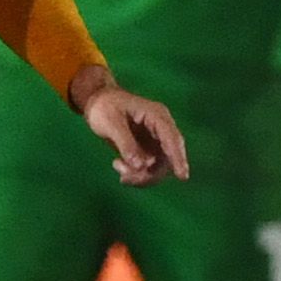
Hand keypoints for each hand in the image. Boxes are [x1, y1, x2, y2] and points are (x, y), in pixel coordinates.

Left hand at [71, 67, 188, 185]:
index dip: (178, 158)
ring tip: (117, 166)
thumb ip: (126, 144)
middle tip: (125, 178)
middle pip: (168, 157)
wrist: (97, 103)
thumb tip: (140, 166)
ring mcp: (156, 140)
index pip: (172, 138)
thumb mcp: (111, 123)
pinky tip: (118, 165)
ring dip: (140, 175)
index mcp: (156, 115)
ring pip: (159, 167)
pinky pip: (149, 168)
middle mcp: (161, 128)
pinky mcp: (149, 149)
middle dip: (149, 173)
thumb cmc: (104, 107)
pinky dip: (136, 174)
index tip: (182, 176)